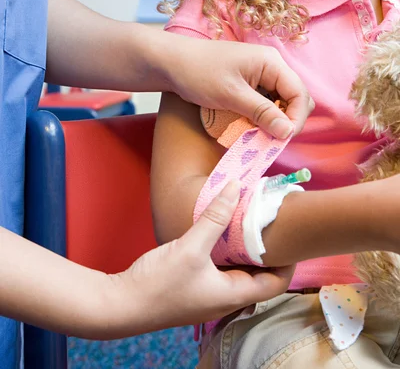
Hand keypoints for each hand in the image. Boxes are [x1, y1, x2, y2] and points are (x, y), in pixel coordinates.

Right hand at [107, 181, 293, 335]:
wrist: (121, 304)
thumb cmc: (159, 283)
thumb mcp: (190, 247)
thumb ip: (215, 217)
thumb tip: (236, 187)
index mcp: (233, 295)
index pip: (277, 283)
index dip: (289, 260)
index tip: (292, 233)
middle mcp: (226, 299)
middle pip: (260, 277)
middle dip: (268, 250)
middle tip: (272, 222)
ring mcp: (209, 295)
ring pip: (240, 272)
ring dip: (246, 250)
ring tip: (250, 222)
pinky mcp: (195, 288)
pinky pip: (221, 270)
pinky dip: (228, 252)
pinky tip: (221, 233)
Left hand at [169, 37, 313, 137]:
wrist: (171, 63)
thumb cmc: (198, 73)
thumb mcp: (231, 95)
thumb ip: (262, 113)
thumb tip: (288, 132)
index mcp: (271, 62)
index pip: (299, 94)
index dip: (296, 119)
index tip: (282, 140)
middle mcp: (271, 65)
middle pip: (295, 98)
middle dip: (288, 120)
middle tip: (271, 139)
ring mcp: (261, 73)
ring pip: (282, 102)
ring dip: (275, 120)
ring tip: (259, 135)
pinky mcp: (251, 82)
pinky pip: (267, 101)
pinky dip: (263, 116)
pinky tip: (251, 126)